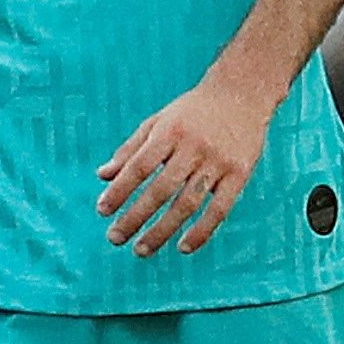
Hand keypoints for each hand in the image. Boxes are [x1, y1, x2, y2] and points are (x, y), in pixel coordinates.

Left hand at [100, 70, 276, 254]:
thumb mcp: (157, 122)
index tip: (102, 211)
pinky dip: (202, 230)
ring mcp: (218, 162)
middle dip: (135, 216)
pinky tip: (183, 247)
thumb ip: (130, 149)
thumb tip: (102, 176)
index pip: (138, 167)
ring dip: (163, 229)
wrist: (242, 94)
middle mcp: (193, 148)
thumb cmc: (192, 112)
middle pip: (160, 189)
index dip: (119, 190)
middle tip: (115, 238)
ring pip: (188, 202)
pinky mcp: (240, 174)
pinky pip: (220, 208)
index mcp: (169, 133)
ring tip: (141, 249)